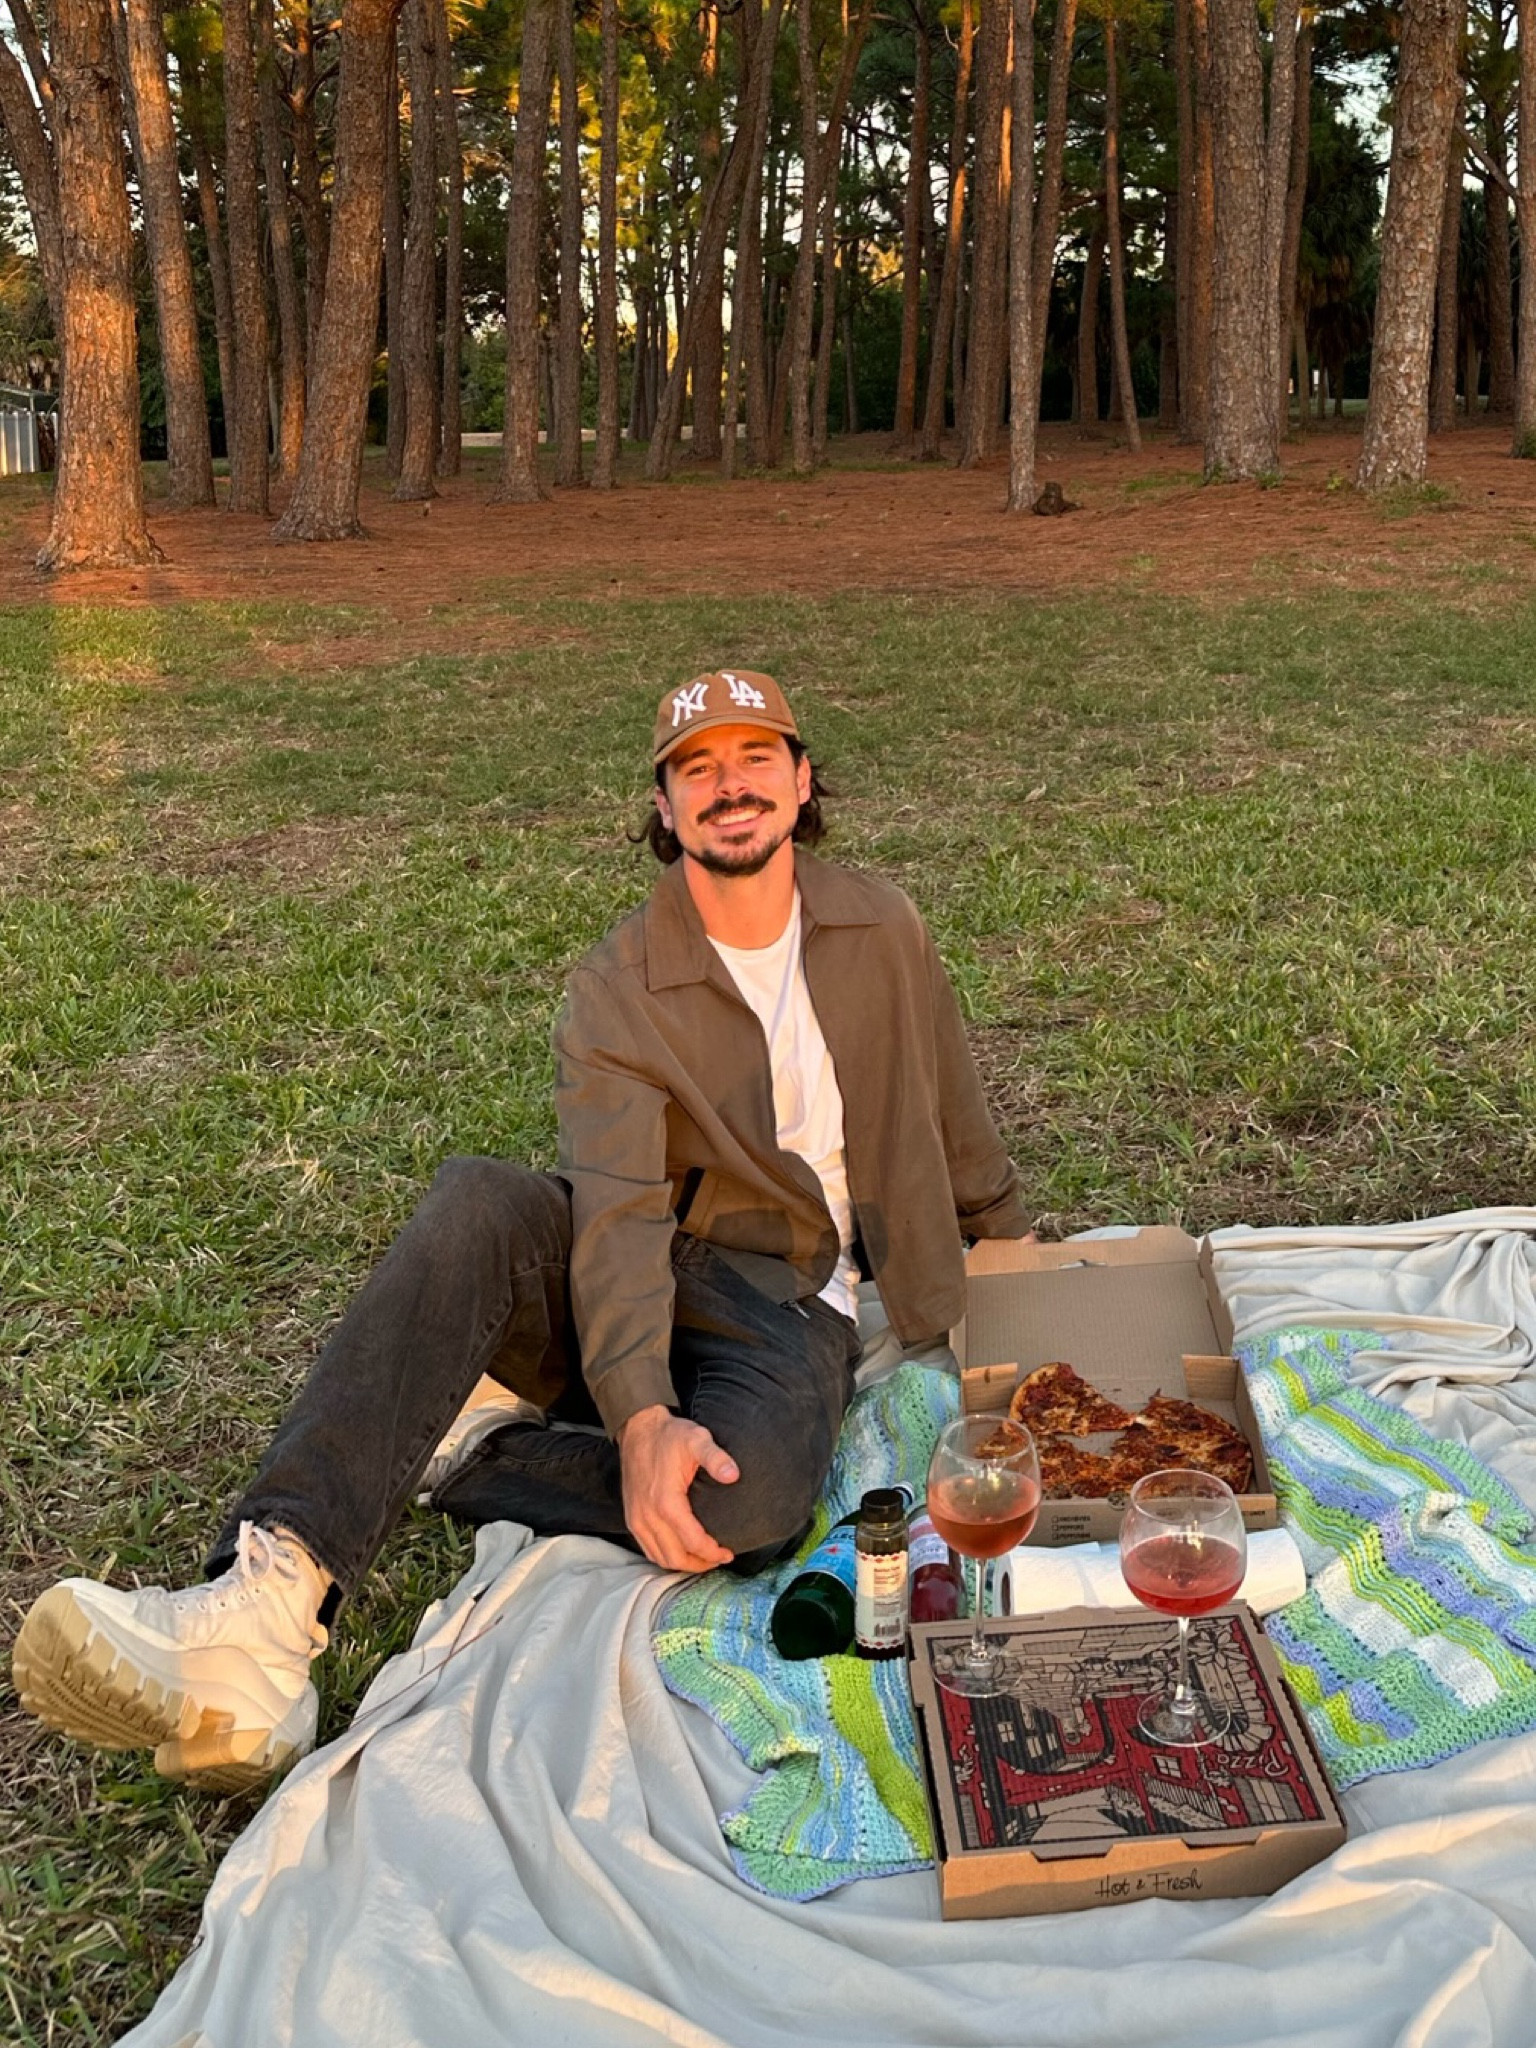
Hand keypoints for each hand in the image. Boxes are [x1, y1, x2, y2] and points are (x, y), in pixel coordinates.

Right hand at [617, 1406, 738, 1571]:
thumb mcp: (696, 1439)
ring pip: (660, 1557)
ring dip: (683, 1564)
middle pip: (676, 1557)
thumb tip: (733, 1475)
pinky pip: (648, 1548)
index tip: (728, 1552)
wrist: (638, 1429)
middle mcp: (648, 1515)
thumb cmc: (668, 1436)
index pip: (692, 1542)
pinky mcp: (631, 1517)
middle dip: (700, 1564)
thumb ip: (715, 1457)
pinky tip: (681, 1551)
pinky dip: (665, 1556)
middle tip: (719, 1558)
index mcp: (665, 1501)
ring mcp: (637, 1519)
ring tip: (703, 1558)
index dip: (712, 1552)